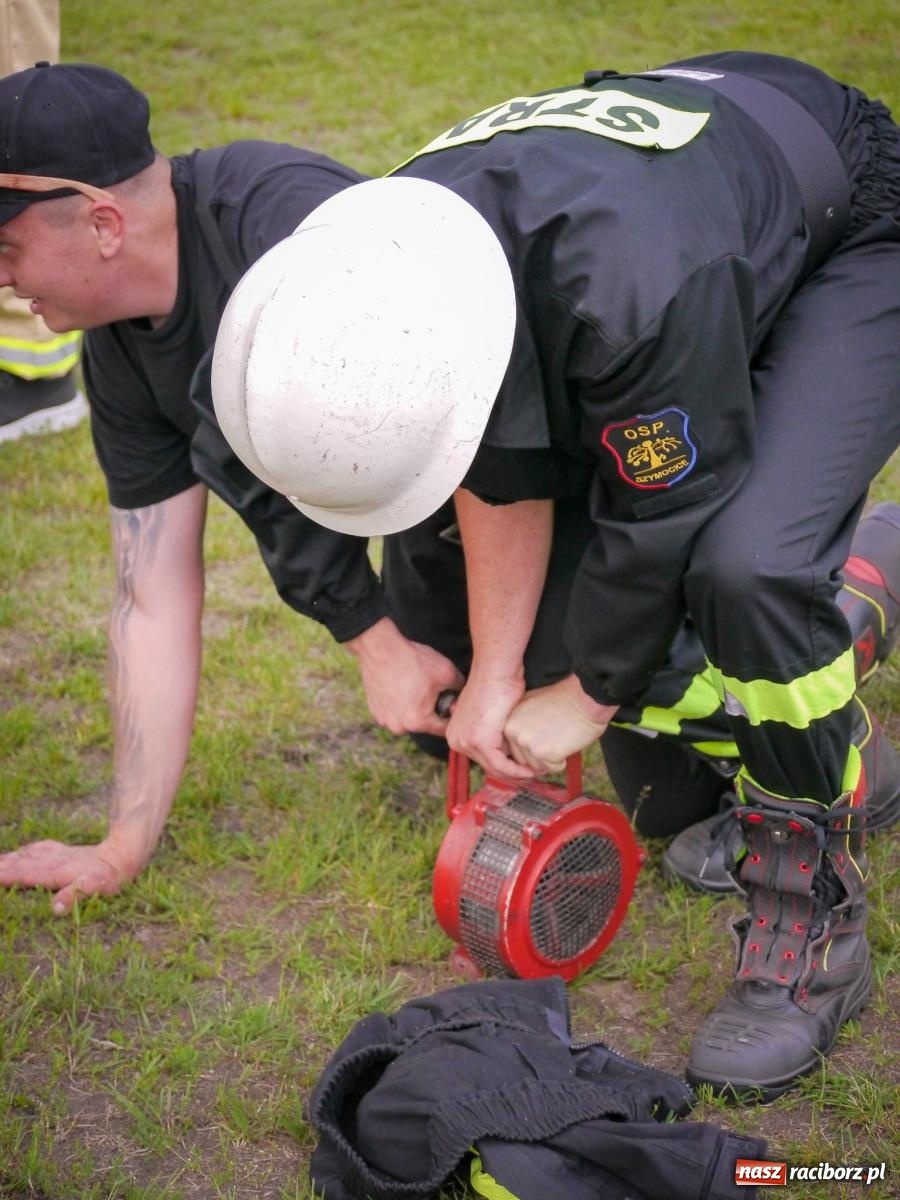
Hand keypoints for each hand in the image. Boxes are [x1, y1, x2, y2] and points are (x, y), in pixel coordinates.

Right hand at [0, 838, 134, 914]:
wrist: (122, 854)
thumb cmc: (107, 876)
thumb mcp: (93, 888)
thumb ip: (73, 896)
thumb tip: (54, 909)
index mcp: (55, 872)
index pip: (23, 874)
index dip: (5, 876)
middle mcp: (53, 861)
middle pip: (21, 864)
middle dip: (2, 866)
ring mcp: (58, 854)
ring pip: (28, 855)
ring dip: (10, 858)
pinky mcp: (65, 851)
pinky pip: (40, 849)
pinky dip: (27, 851)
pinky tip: (22, 851)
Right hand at [347, 618, 463, 735]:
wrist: (380, 648)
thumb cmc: (413, 660)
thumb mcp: (446, 672)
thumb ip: (460, 688)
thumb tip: (463, 695)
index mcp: (418, 722)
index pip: (444, 729)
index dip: (452, 715)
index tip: (453, 702)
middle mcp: (399, 726)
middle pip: (425, 723)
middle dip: (432, 709)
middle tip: (432, 688)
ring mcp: (384, 719)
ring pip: (408, 717)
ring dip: (414, 706)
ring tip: (415, 685)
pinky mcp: (375, 710)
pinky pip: (394, 711)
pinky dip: (399, 702)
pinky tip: (401, 684)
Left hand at [445, 673, 535, 779]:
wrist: (496, 672)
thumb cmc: (496, 684)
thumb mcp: (488, 712)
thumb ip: (490, 728)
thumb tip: (502, 741)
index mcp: (455, 732)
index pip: (480, 757)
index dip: (502, 764)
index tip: (520, 766)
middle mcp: (456, 739)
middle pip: (486, 764)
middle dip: (510, 771)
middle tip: (529, 772)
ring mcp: (466, 741)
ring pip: (494, 767)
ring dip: (515, 772)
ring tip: (533, 772)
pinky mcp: (480, 741)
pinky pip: (500, 764)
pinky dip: (517, 769)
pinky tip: (530, 768)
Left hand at [504, 675, 618, 772]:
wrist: (584, 699)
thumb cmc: (564, 698)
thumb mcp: (531, 703)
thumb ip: (521, 723)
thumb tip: (523, 742)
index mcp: (509, 722)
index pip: (514, 748)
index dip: (532, 745)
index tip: (544, 737)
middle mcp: (515, 733)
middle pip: (524, 760)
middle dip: (540, 755)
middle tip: (555, 738)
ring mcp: (529, 744)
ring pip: (537, 767)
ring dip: (551, 759)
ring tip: (561, 738)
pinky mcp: (544, 754)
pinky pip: (553, 768)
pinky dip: (563, 761)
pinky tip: (567, 743)